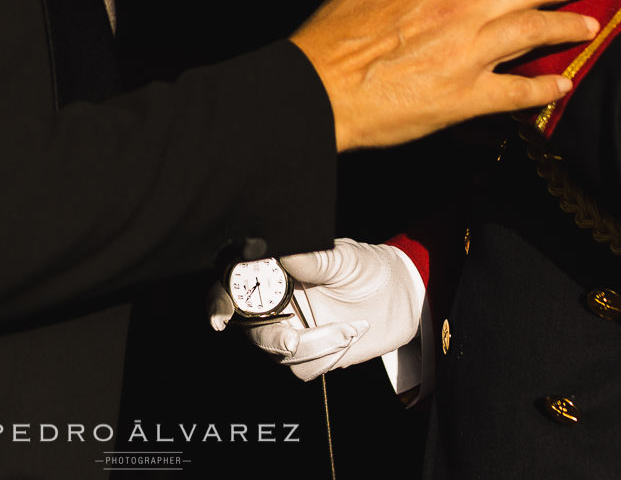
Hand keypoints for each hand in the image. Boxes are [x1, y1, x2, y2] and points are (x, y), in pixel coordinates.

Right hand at [208, 240, 423, 381]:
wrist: (401, 296)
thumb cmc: (367, 267)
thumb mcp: (343, 258)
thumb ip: (313, 259)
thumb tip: (283, 252)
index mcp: (275, 274)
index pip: (233, 287)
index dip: (219, 301)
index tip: (222, 316)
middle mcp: (276, 304)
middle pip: (250, 328)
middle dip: (271, 338)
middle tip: (293, 341)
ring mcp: (292, 330)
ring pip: (278, 352)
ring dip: (315, 346)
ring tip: (348, 329)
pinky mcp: (311, 354)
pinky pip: (305, 368)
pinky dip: (329, 356)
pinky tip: (350, 335)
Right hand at [291, 0, 615, 149]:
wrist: (317, 89)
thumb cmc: (333, 36)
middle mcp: (460, 10)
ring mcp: (466, 54)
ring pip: (534, 30)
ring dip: (570, 25)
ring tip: (595, 24)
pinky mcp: (464, 98)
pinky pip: (516, 92)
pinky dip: (544, 89)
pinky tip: (564, 86)